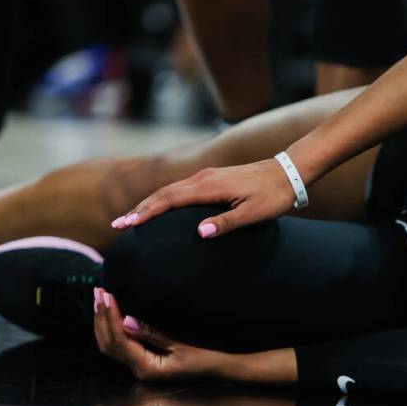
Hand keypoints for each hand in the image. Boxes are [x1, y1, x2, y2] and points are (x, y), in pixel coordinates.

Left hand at [93, 287, 226, 380]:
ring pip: (112, 345)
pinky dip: (113, 327)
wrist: (228, 367)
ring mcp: (144, 366)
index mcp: (148, 368)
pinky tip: (114, 313)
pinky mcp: (149, 360)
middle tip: (99, 291)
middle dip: (101, 317)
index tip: (108, 294)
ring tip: (101, 298)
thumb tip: (126, 321)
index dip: (111, 316)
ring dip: (104, 321)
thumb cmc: (212, 356)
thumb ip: (154, 334)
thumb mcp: (184, 344)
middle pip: (109, 343)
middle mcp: (141, 370)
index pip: (120, 340)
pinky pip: (122, 344)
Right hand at [111, 158, 293, 237]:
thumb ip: (226, 223)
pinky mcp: (212, 178)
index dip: (147, 212)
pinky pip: (181, 189)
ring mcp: (207, 176)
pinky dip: (164, 199)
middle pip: (163, 193)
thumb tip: (199, 233)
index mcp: (209, 186)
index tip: (128, 224)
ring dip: (150, 203)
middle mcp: (203, 178)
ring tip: (132, 218)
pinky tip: (159, 208)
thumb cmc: (273, 195)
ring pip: (170, 190)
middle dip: (140, 209)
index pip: (170, 200)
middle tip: (118, 225)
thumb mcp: (253, 213)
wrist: (287, 172)